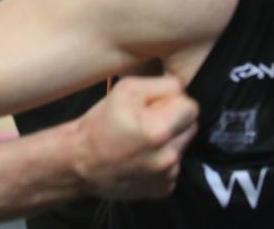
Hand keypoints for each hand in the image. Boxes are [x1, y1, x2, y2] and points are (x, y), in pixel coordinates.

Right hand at [74, 74, 197, 199]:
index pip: (192, 106)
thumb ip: (162, 85)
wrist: (81, 163)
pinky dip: (162, 159)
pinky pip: (174, 166)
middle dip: (174, 120)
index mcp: (160, 130)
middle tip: (148, 120)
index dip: (173, 101)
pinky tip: (141, 157)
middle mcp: (169, 157)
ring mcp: (168, 176)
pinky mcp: (164, 189)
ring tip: (142, 140)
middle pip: (191, 126)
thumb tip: (183, 90)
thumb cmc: (101, 123)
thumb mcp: (127, 89)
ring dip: (169, 140)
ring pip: (182, 146)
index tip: (155, 105)